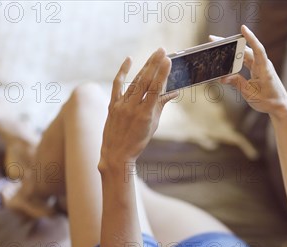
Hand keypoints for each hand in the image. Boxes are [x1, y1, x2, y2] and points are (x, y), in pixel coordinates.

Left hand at [99, 49, 177, 172]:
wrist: (116, 154)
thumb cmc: (138, 142)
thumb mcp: (153, 125)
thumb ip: (161, 106)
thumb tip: (174, 92)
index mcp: (145, 114)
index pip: (155, 90)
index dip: (162, 74)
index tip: (168, 60)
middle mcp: (132, 108)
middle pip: (145, 82)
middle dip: (154, 65)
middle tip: (162, 50)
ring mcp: (121, 105)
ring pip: (135, 82)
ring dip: (145, 66)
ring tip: (154, 54)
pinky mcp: (112, 104)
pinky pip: (117, 85)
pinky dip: (122, 72)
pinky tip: (129, 60)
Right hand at [211, 25, 286, 116]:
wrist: (280, 106)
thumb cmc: (268, 101)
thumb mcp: (250, 94)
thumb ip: (237, 84)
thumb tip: (223, 77)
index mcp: (263, 69)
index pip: (258, 49)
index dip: (250, 38)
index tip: (243, 28)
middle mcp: (262, 64)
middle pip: (245, 49)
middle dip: (230, 43)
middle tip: (213, 39)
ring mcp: (259, 65)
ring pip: (244, 54)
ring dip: (231, 50)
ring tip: (216, 46)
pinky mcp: (257, 69)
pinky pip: (245, 60)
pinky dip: (236, 58)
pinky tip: (226, 57)